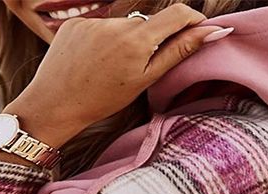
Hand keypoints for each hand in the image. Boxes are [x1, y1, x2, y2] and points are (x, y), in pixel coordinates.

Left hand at [10, 4, 228, 141]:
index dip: (192, 20)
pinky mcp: (76, 22)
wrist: (55, 105)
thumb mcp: (145, 80)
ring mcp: (95, 21)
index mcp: (138, 39)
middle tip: (134, 71)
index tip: (198, 31)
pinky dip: (102, 42)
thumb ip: (178, 52)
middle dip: (149, 41)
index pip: (178, 13)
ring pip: (122, 27)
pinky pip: (100, 28)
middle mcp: (117, 24)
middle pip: (148, 24)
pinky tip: (91, 63)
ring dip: (123, 43)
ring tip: (108, 71)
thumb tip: (212, 32)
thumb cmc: (102, 100)